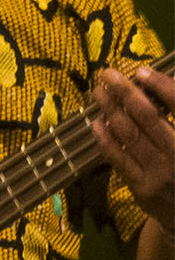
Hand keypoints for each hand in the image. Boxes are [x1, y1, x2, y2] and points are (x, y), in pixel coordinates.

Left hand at [91, 66, 174, 232]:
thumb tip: (164, 85)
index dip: (162, 87)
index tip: (142, 71)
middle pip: (149, 118)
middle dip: (126, 93)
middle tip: (108, 74)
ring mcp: (160, 174)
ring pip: (130, 136)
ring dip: (111, 110)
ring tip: (98, 92)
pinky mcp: (142, 188)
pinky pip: (119, 159)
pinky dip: (105, 139)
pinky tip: (96, 122)